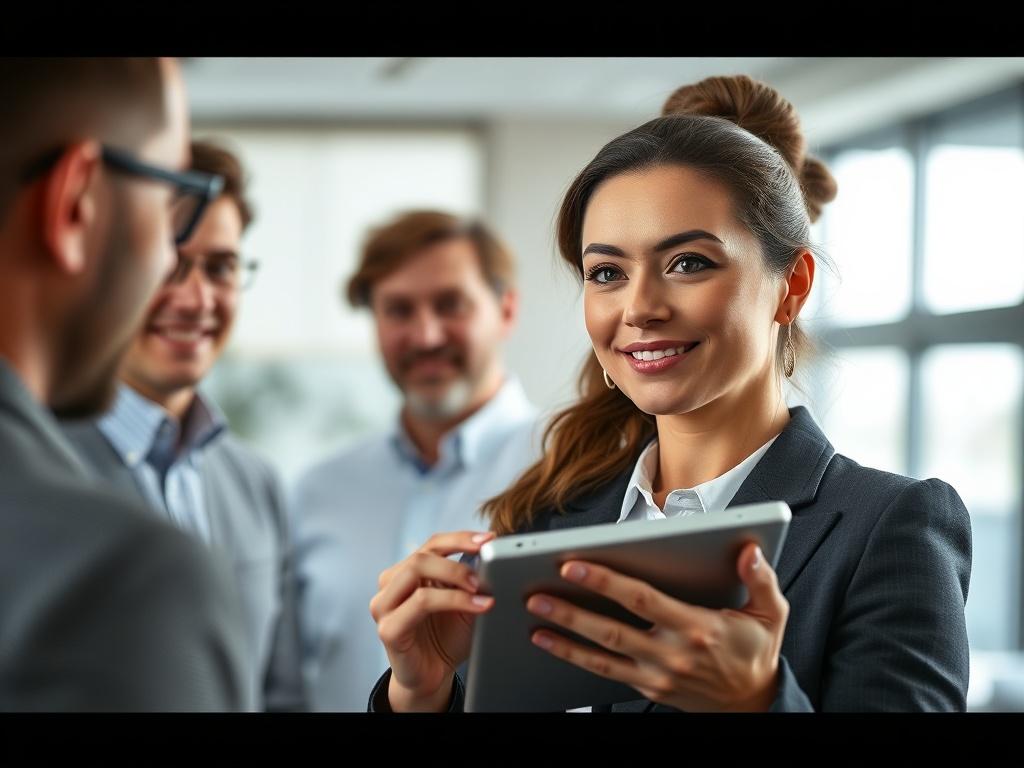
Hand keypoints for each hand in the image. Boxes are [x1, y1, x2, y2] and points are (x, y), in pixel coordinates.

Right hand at [369, 530, 495, 710]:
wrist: (432, 677)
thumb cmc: (446, 638)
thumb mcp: (464, 603)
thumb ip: (471, 580)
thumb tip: (491, 556)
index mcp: (407, 573)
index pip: (432, 544)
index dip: (461, 538)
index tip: (489, 539)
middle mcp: (391, 585)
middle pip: (421, 555)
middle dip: (457, 560)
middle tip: (485, 573)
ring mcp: (384, 606)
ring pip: (416, 572)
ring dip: (455, 577)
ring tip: (481, 590)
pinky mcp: (388, 629)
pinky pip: (421, 603)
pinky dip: (453, 599)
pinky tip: (477, 606)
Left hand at [525, 541, 788, 710]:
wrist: (753, 704)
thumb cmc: (756, 651)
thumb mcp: (771, 614)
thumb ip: (760, 579)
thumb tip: (748, 550)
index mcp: (698, 627)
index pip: (642, 600)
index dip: (606, 582)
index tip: (574, 565)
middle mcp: (673, 654)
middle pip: (613, 630)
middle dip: (572, 612)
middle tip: (537, 593)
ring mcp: (657, 675)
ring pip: (602, 657)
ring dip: (565, 638)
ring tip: (534, 620)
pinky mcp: (648, 687)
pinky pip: (606, 673)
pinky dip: (576, 658)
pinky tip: (551, 643)